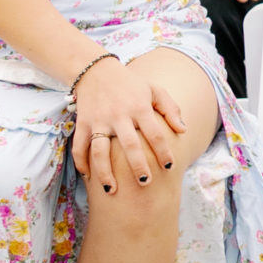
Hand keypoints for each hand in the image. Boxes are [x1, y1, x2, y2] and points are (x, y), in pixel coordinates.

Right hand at [70, 56, 187, 192]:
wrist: (96, 71)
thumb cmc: (131, 84)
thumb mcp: (154, 90)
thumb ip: (170, 109)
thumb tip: (183, 130)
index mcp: (139, 108)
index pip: (155, 133)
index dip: (163, 151)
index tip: (170, 166)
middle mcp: (119, 116)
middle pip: (129, 146)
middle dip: (138, 166)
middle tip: (145, 183)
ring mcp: (98, 121)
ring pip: (100, 151)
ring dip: (105, 172)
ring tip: (112, 191)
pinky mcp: (82, 124)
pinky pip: (79, 146)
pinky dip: (81, 162)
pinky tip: (88, 177)